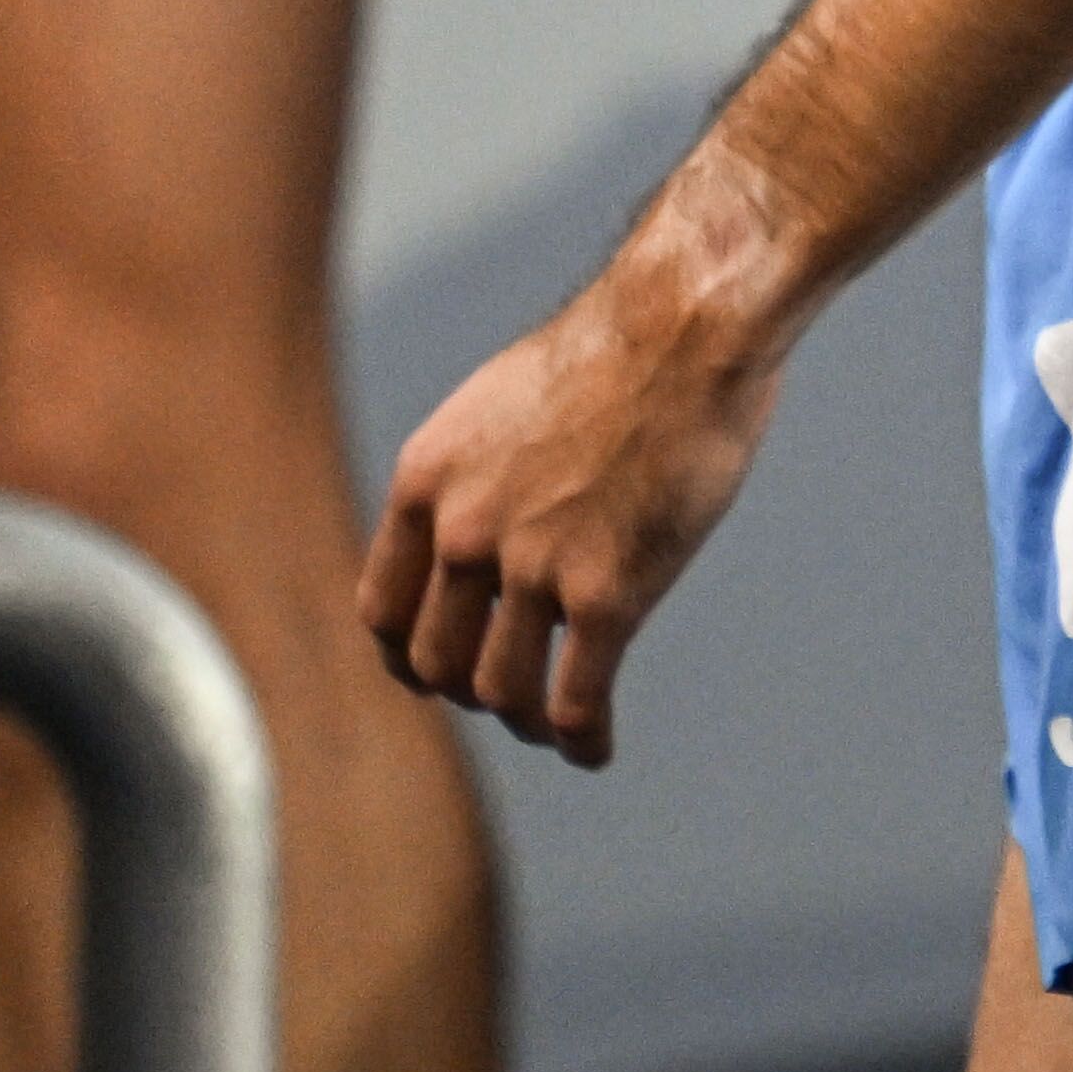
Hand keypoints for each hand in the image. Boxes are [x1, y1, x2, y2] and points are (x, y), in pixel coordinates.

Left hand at [359, 240, 783, 767]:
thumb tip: (498, 521)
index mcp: (427, 482)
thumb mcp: (505, 401)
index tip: (442, 669)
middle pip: (437, 661)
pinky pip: (575, 699)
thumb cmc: (622, 347)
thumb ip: (482, 474)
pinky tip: (595, 748)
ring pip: (502, 690)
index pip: (382, 609)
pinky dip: (580, 737)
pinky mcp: (608, 592)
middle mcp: (463, 532)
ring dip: (525, 719)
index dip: (409, 655)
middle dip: (470, 690)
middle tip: (510, 695)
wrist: (690, 322)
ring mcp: (533, 566)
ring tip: (555, 725)